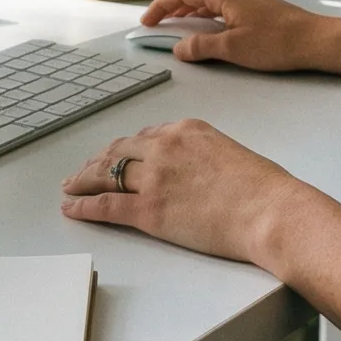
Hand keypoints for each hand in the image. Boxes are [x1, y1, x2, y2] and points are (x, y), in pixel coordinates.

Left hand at [60, 118, 321, 264]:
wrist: (270, 210)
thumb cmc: (264, 189)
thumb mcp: (230, 154)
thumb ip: (204, 156)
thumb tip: (194, 172)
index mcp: (186, 129)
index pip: (145, 136)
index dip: (126, 149)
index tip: (117, 156)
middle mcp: (164, 146)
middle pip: (119, 150)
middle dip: (98, 161)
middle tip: (84, 170)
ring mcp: (154, 178)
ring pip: (106, 174)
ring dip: (83, 180)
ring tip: (70, 186)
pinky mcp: (149, 210)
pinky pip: (106, 205)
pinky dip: (84, 206)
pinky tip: (72, 207)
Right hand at [139, 0, 327, 71]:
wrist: (315, 41)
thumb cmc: (278, 42)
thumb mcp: (232, 48)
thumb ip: (201, 46)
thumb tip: (179, 48)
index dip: (161, 5)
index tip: (147, 20)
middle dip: (172, 4)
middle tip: (156, 20)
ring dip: (189, 7)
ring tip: (175, 24)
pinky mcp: (255, 4)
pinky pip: (221, 2)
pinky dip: (206, 11)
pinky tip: (205, 26)